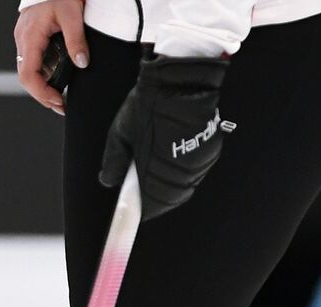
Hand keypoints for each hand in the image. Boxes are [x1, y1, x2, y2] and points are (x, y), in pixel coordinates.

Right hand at [14, 0, 89, 114]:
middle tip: (61, 105)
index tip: (57, 101)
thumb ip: (76, 40)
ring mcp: (24, 38)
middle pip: (27, 77)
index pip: (28, 75)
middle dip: (43, 94)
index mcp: (30, 37)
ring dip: (44, 84)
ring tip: (61, 94)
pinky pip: (34, 60)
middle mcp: (23, 40)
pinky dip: (44, 72)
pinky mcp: (30, 36)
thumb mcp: (73, 14)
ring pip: (30, 69)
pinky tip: (57, 76)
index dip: (41, 93)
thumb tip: (82, 64)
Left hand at [99, 55, 231, 219]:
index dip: (143, 211)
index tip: (135, 214)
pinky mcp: (212, 148)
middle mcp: (182, 169)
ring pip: (185, 185)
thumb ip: (113, 162)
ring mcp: (199, 160)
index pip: (151, 205)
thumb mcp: (120, 133)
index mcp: (156, 169)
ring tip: (157, 166)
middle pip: (170, 199)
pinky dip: (185, 170)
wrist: (181, 77)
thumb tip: (108, 180)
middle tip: (143, 189)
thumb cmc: (148, 103)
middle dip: (156, 197)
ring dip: (171, 184)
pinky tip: (173, 156)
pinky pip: (197, 170)